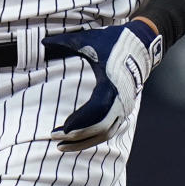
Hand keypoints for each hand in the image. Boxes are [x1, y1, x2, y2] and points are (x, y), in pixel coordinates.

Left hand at [43, 20, 162, 149]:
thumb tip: (42, 40)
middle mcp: (120, 99)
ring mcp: (124, 106)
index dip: (77, 123)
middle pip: (99, 129)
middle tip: (55, 140)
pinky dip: (93, 137)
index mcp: (111, 84)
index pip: (94, 112)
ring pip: (105, 133)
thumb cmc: (114, 41)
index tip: (58, 130)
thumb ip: (64, 41)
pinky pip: (109, 129)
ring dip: (84, 142)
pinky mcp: (125, 108)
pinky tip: (78, 139)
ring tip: (63, 146)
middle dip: (76, 138)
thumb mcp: (88, 39)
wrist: (142, 43)